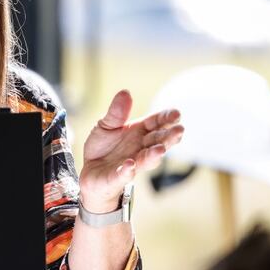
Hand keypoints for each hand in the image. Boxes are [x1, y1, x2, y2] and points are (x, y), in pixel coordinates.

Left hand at [79, 90, 183, 212]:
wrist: (89, 171)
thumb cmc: (102, 147)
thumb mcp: (106, 125)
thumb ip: (116, 112)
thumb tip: (125, 92)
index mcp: (140, 132)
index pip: (157, 123)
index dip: (167, 118)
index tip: (176, 114)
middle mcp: (140, 148)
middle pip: (158, 141)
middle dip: (169, 137)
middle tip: (180, 131)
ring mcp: (131, 163)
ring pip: (146, 160)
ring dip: (154, 155)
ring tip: (160, 149)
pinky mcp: (117, 177)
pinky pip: (124, 175)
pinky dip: (127, 171)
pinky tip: (130, 165)